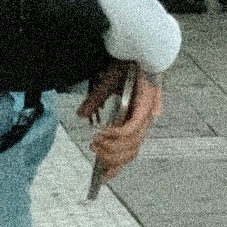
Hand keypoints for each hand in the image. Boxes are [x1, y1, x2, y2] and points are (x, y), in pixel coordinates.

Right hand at [82, 58, 160, 179]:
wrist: (139, 48)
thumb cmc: (125, 65)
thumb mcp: (105, 85)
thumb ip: (94, 101)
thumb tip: (81, 114)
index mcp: (136, 121)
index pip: (128, 151)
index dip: (115, 166)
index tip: (102, 178)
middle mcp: (143, 123)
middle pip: (129, 154)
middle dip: (110, 158)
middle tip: (94, 152)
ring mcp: (145, 118)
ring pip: (130, 146)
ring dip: (111, 148)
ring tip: (96, 143)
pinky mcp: (144, 110)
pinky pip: (130, 131)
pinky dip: (116, 136)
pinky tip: (104, 134)